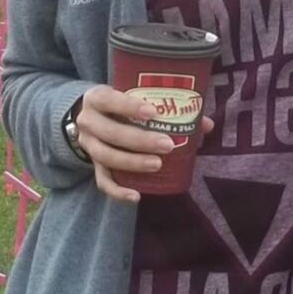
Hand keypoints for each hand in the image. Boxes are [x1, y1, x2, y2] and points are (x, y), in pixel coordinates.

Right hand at [75, 84, 213, 201]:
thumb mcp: (134, 97)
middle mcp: (87, 121)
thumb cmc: (120, 104)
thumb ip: (167, 106)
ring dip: (132, 163)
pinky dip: (118, 191)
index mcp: (97, 98)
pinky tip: (136, 196)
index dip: (129, 106)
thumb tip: (205, 124)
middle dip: (139, 140)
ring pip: (106, 157)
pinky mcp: (92, 165)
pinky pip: (102, 181)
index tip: (153, 112)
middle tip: (167, 145)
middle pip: (110, 132)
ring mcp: (88, 145)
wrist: (90, 116)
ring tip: (157, 165)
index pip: (109, 100)